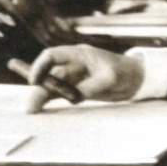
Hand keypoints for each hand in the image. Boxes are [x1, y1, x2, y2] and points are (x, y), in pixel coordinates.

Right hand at [27, 44, 144, 111]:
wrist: (135, 79)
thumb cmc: (125, 71)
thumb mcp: (111, 78)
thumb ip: (92, 86)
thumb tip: (74, 97)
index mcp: (80, 55)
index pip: (52, 55)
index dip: (40, 66)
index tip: (34, 81)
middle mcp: (73, 65)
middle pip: (49, 75)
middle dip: (38, 89)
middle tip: (31, 106)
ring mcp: (74, 78)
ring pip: (52, 86)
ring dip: (41, 97)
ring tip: (32, 111)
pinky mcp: (76, 90)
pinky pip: (59, 94)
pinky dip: (50, 101)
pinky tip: (41, 109)